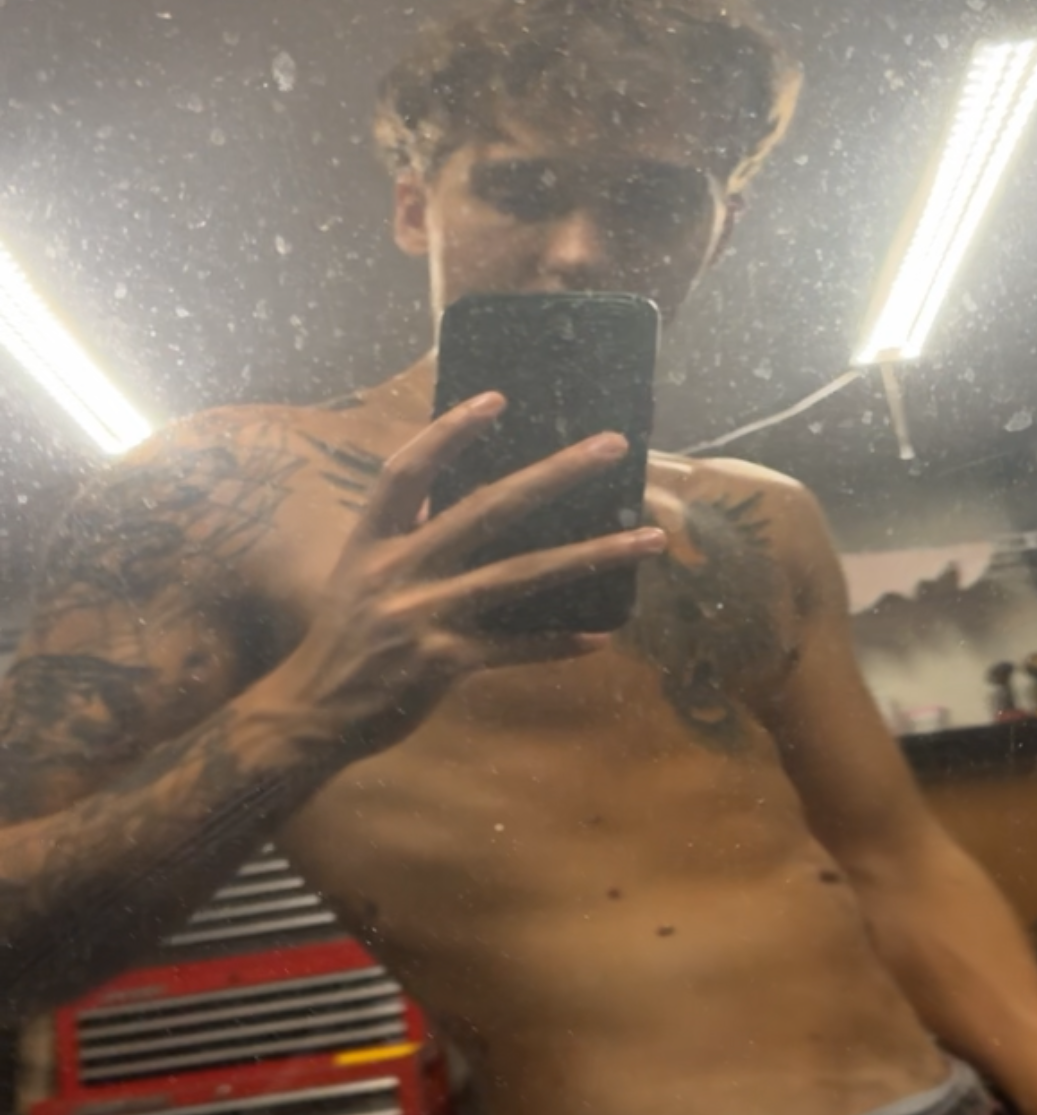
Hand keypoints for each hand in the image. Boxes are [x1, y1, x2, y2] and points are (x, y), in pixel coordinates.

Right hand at [264, 393, 666, 762]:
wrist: (310, 715)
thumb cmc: (343, 641)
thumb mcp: (358, 576)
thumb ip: (404, 535)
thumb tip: (446, 498)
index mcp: (372, 541)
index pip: (408, 472)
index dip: (450, 433)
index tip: (498, 399)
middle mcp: (397, 570)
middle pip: (488, 508)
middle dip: (556, 473)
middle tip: (613, 446)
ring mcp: (422, 616)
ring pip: (521, 576)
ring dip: (592, 555)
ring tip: (648, 539)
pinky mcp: (443, 663)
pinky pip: (516, 647)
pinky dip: (559, 642)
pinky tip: (601, 636)